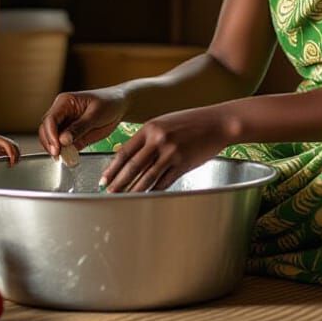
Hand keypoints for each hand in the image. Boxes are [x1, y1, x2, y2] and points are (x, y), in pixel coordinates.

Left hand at [0, 134, 20, 165]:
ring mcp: (2, 143)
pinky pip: (9, 152)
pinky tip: (8, 163)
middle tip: (14, 165)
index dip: (13, 155)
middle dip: (17, 156)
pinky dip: (11, 157)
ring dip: (15, 156)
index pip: (11, 146)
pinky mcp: (0, 148)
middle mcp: (2, 140)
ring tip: (12, 164)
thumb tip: (6, 162)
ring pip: (13, 149)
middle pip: (15, 147)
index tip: (12, 164)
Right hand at [38, 88, 128, 157]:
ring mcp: (64, 124)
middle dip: (49, 143)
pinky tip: (69, 158)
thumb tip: (63, 140)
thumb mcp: (96, 114)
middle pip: (46, 129)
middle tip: (58, 156)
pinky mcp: (70, 135)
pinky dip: (64, 152)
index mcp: (65, 102)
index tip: (57, 148)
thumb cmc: (109, 104)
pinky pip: (63, 145)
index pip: (50, 119)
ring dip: (55, 149)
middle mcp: (61, 113)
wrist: (119, 106)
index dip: (51, 134)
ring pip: (51, 138)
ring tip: (64, 158)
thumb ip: (79, 127)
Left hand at [100, 107, 227, 192]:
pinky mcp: (183, 164)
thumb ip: (147, 138)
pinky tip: (147, 196)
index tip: (104, 179)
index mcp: (150, 128)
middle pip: (132, 166)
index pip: (125, 152)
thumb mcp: (164, 123)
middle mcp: (158, 140)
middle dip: (119, 182)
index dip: (112, 168)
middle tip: (109, 193)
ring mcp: (171, 152)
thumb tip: (128, 155)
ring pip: (147, 177)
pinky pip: (164, 181)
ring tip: (124, 198)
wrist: (217, 123)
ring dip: (134, 190)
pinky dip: (154, 190)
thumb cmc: (190, 122)